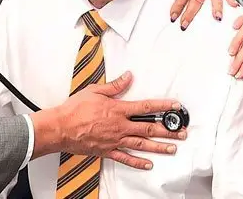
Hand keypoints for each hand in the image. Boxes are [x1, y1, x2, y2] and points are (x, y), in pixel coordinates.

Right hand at [31, 72, 185, 169]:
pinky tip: (148, 164)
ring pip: (141, 144)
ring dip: (159, 146)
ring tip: (173, 148)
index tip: (175, 106)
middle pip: (149, 128)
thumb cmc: (75, 109)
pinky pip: (126, 158)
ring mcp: (115, 140)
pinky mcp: (107, 151)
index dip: (163, 106)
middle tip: (182, 132)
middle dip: (168, 130)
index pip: (146, 106)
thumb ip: (114, 86)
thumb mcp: (95, 91)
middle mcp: (120, 126)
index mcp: (118, 109)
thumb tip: (128, 77)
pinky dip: (138, 162)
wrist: (60, 127)